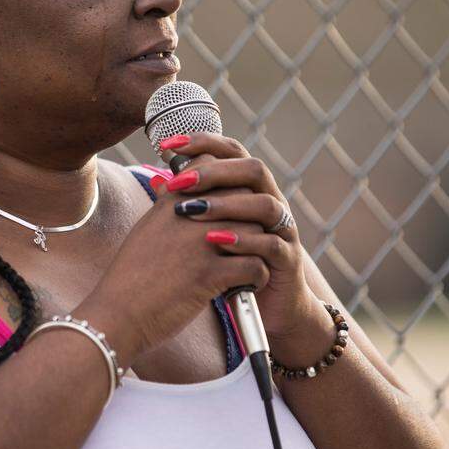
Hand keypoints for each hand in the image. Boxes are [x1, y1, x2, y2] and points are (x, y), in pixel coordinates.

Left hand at [152, 133, 312, 339]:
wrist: (268, 307)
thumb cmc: (232, 262)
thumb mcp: (210, 231)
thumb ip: (192, 205)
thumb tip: (160, 180)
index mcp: (251, 189)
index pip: (232, 152)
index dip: (203, 141)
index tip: (167, 144)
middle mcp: (271, 202)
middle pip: (253, 169)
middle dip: (215, 172)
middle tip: (178, 181)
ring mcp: (283, 231)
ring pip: (266, 204)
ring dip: (227, 205)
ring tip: (192, 211)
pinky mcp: (287, 261)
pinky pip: (271, 244)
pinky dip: (243, 241)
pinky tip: (215, 242)